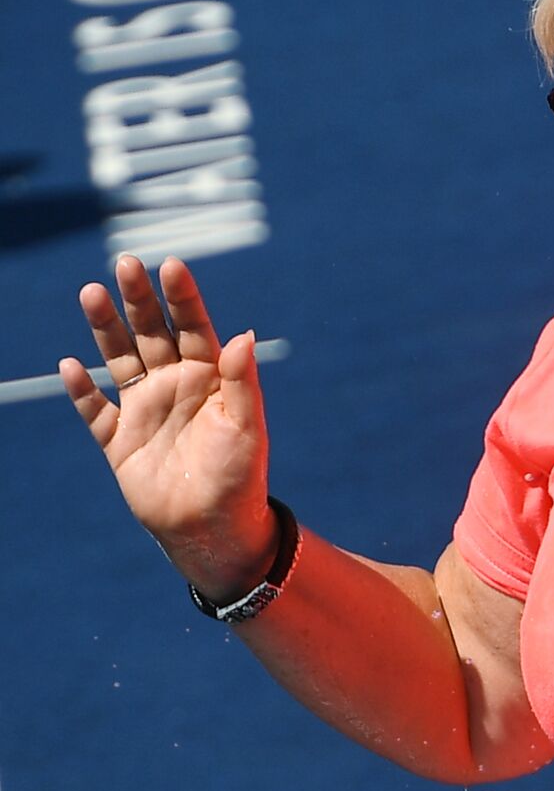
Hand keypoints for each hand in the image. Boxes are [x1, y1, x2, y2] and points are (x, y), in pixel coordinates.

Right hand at [59, 255, 273, 600]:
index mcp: (209, 378)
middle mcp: (174, 386)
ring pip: (119, 360)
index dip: (182, 297)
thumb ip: (240, 381)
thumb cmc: (240, 475)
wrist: (214, 527)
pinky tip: (70, 366)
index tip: (171, 265)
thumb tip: (243, 335)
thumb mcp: (246, 426)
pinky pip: (95, 410)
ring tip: (91, 293)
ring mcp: (144, 411)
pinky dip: (81, 390)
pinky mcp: (119, 441)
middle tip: (124, 263)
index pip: (194, 327)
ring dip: (105, 329)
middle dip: (138, 299)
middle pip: (152, 333)